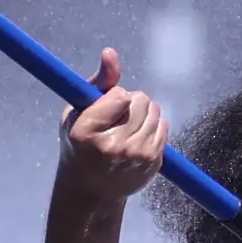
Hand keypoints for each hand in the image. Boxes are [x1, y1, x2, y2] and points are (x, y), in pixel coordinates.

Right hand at [57, 48, 165, 206]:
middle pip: (140, 101)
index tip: (105, 108)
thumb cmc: (80, 145)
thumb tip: (111, 52)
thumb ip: (97, 81)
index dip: (113, 97)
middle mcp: (113, 146)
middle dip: (131, 102)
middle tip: (118, 117)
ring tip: (128, 126)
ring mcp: (135, 156)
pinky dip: (154, 126)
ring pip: (155, 112)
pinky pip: (164, 127)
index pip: (119, 95)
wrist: (90, 190)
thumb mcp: (78, 112)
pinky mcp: (152, 162)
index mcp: (87, 132)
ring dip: (144, 113)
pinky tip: (138, 136)